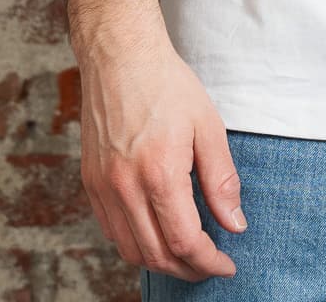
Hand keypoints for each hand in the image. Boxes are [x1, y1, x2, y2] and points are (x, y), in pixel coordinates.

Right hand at [77, 27, 246, 280]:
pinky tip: (155, 233)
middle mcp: (125, 186)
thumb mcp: (208, 125)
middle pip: (155, 254)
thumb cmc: (167, 84)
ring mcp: (103, 186)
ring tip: (186, 255)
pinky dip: (135, 243)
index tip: (226, 264)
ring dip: (160, 262)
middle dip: (187, 269)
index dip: (208, 262)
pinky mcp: (90, 182)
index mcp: (159, 172)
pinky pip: (111, 230)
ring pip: (129, 249)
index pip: (184, 241)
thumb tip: (235, 224)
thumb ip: (222, 179)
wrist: (120, 56)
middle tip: (210, 265)